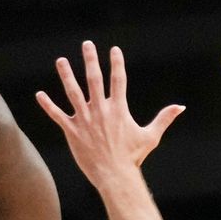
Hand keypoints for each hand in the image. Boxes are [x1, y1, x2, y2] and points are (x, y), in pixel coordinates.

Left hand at [36, 42, 185, 191]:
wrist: (114, 175)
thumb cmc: (132, 157)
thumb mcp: (150, 136)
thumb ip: (164, 118)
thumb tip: (181, 107)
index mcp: (119, 109)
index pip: (118, 80)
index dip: (117, 63)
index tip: (114, 49)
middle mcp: (100, 110)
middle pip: (94, 80)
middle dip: (90, 60)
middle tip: (86, 44)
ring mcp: (85, 120)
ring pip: (73, 93)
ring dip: (66, 75)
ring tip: (61, 60)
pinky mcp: (71, 130)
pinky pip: (57, 115)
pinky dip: (47, 105)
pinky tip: (39, 94)